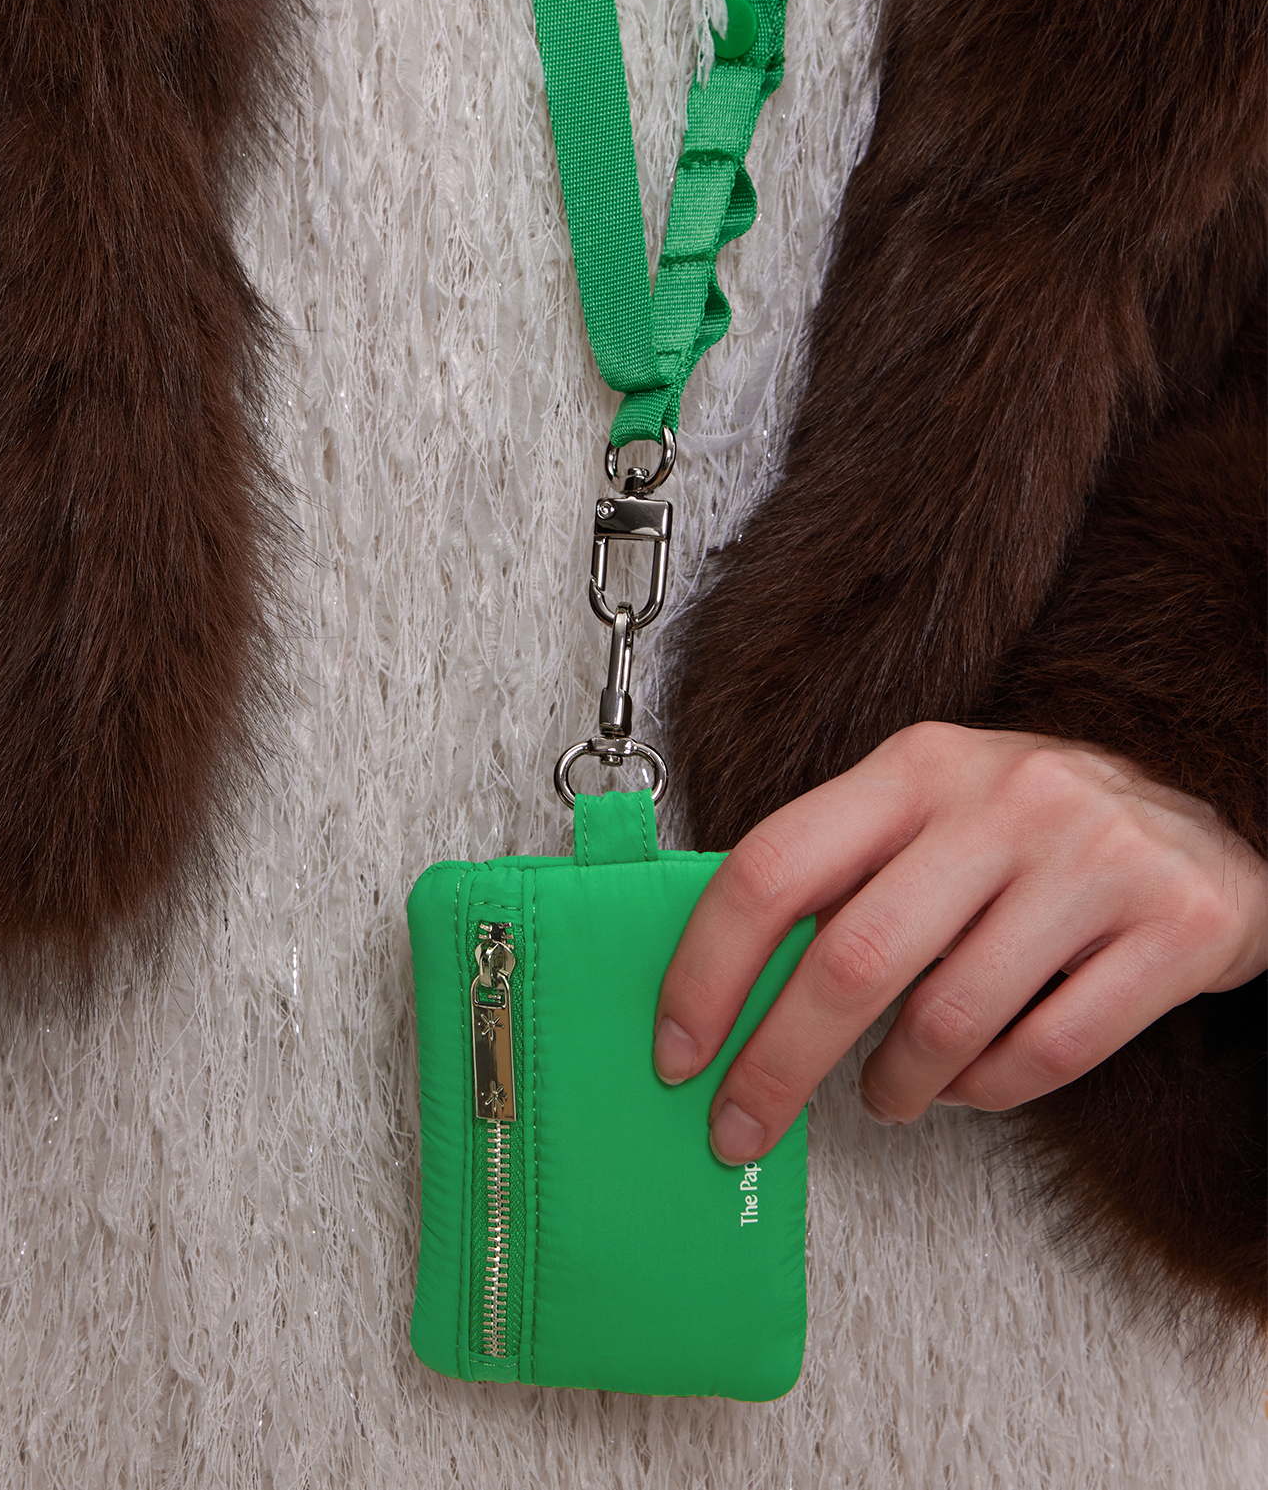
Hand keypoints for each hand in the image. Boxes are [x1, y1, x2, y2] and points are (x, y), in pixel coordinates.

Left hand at [653, 722, 1267, 1163]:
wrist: (1212, 831)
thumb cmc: (1034, 835)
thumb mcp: (931, 814)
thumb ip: (840, 872)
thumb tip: (716, 978)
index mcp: (917, 766)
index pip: (776, 864)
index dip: (709, 967)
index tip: (677, 1047)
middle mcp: (1002, 801)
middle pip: (851, 958)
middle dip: (777, 1062)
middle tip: (742, 1124)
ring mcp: (1093, 860)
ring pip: (948, 1021)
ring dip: (895, 1085)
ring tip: (885, 1094)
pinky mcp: (1173, 928)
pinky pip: (1044, 1053)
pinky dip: (985, 1092)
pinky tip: (967, 1083)